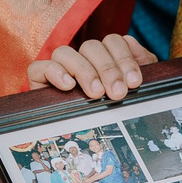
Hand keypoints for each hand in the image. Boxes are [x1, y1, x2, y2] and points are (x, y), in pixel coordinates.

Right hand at [26, 33, 155, 99]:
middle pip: (92, 46)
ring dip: (84, 70)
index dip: (125, 58)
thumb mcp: (134, 89)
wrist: (87, 141)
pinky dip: (54, 72)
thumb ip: (142, 65)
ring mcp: (59, 67)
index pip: (113, 41)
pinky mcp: (40, 79)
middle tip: (118, 93)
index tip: (134, 81)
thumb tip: (135, 46)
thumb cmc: (115, 110)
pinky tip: (69, 86)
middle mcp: (82, 57)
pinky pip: (39, 66)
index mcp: (104, 55)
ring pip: (65, 52)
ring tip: (96, 93)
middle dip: (108, 69)